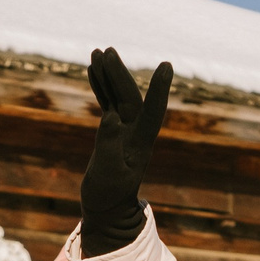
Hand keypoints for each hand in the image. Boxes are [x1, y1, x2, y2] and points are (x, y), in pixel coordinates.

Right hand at [80, 47, 172, 256]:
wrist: (107, 209)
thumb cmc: (108, 196)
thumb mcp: (106, 174)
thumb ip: (107, 146)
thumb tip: (109, 117)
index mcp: (140, 142)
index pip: (152, 110)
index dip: (159, 89)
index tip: (166, 65)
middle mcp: (136, 131)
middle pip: (130, 96)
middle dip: (119, 73)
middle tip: (106, 51)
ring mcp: (125, 129)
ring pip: (118, 95)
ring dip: (109, 74)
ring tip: (97, 52)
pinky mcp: (112, 131)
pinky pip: (108, 102)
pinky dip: (101, 86)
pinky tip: (92, 70)